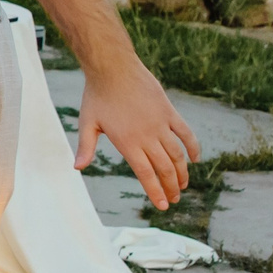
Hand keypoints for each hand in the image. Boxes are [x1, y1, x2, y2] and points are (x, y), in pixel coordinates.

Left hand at [73, 58, 199, 209]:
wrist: (113, 67)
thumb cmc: (97, 95)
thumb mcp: (87, 122)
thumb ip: (86, 147)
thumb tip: (77, 168)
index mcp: (127, 142)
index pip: (146, 174)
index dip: (156, 191)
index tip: (163, 205)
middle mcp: (147, 136)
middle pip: (165, 168)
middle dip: (171, 187)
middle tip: (174, 199)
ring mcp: (160, 123)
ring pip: (177, 154)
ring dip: (182, 172)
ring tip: (183, 185)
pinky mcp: (169, 111)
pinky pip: (185, 132)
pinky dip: (193, 147)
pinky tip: (195, 159)